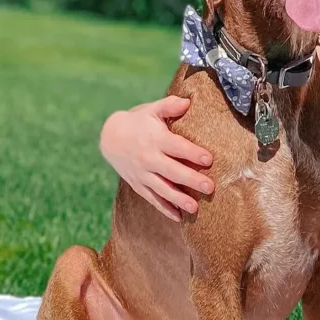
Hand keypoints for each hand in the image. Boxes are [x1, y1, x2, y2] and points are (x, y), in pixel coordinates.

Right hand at [99, 96, 213, 220]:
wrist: (110, 137)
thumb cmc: (139, 121)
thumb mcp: (151, 110)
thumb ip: (169, 106)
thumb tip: (187, 101)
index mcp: (155, 139)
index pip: (176, 147)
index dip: (192, 153)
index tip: (209, 159)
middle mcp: (148, 158)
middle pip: (171, 171)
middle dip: (190, 180)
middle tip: (209, 187)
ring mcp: (142, 173)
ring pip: (162, 189)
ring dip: (178, 199)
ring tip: (195, 208)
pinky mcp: (138, 184)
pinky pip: (152, 198)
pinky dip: (164, 208)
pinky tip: (179, 217)